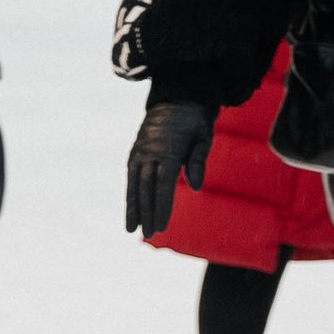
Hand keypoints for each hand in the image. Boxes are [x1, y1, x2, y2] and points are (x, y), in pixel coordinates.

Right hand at [125, 99, 214, 237]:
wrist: (176, 98)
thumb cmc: (195, 121)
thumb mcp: (203, 137)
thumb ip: (198, 160)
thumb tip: (195, 187)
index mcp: (169, 149)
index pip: (164, 184)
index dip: (161, 206)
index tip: (162, 225)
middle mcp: (150, 151)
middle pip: (147, 187)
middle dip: (147, 212)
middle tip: (148, 234)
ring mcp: (140, 151)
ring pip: (135, 183)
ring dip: (133, 207)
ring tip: (131, 229)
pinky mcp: (135, 151)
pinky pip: (131, 176)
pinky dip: (130, 194)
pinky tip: (130, 209)